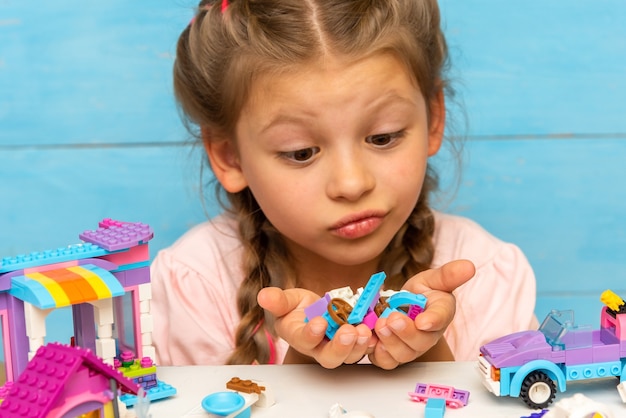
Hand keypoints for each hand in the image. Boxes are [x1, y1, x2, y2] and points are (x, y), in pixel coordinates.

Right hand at [258, 287, 373, 367]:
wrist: (314, 312)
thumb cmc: (297, 309)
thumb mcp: (286, 300)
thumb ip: (277, 300)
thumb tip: (263, 295)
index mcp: (298, 336)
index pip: (303, 340)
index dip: (311, 334)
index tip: (319, 323)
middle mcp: (318, 347)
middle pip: (329, 357)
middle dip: (340, 347)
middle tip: (349, 332)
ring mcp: (337, 347)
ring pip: (349, 355)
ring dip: (359, 345)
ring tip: (364, 330)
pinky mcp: (354, 343)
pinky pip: (364, 347)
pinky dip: (371, 341)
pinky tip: (376, 330)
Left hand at [369, 259, 474, 368]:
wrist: (402, 308)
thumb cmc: (421, 296)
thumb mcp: (432, 280)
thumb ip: (448, 275)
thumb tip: (468, 266)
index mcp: (440, 314)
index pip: (441, 318)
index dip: (433, 320)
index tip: (423, 320)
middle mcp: (427, 335)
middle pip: (420, 342)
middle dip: (405, 332)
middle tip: (393, 318)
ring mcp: (410, 347)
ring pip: (402, 354)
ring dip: (389, 341)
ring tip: (380, 325)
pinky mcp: (392, 354)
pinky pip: (385, 360)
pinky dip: (376, 352)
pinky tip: (371, 338)